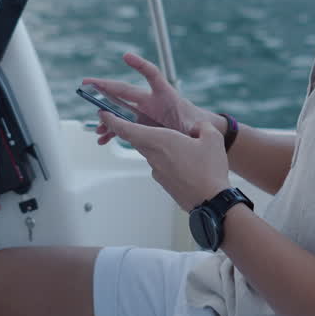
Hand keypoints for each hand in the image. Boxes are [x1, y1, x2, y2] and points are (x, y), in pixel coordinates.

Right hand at [84, 52, 221, 145]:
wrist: (191, 131)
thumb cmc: (192, 122)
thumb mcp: (193, 124)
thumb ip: (191, 126)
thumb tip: (192, 128)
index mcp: (165, 95)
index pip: (152, 74)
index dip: (140, 65)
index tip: (126, 56)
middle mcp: (150, 100)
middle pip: (124, 90)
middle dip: (104, 86)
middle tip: (87, 83)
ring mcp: (142, 111)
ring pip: (118, 109)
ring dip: (105, 114)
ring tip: (94, 119)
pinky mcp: (138, 123)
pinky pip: (121, 124)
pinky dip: (112, 130)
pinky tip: (103, 137)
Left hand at [99, 112, 228, 210]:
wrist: (211, 202)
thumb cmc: (209, 170)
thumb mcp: (212, 138)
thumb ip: (202, 127)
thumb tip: (198, 127)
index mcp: (160, 140)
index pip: (127, 129)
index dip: (112, 120)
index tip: (102, 113)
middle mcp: (153, 155)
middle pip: (136, 139)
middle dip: (131, 129)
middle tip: (132, 121)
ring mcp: (157, 171)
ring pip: (150, 151)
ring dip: (155, 144)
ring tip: (176, 142)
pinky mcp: (163, 182)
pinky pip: (160, 164)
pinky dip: (166, 159)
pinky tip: (184, 161)